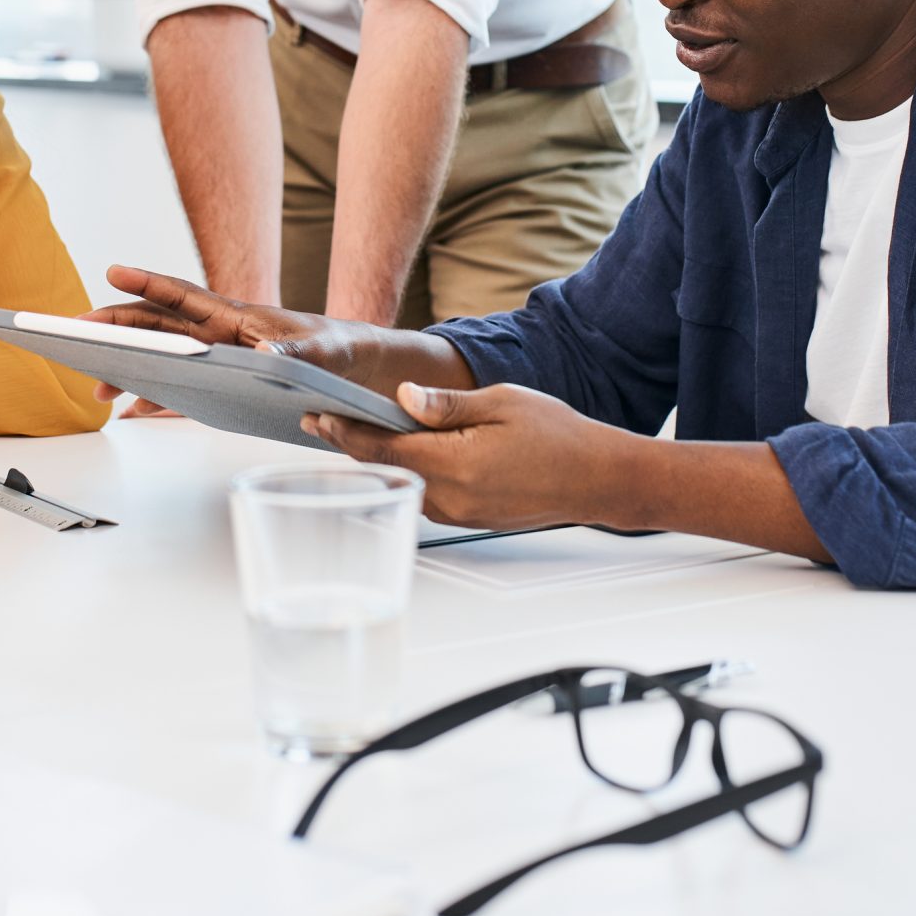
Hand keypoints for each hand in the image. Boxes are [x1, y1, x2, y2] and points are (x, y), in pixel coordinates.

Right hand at [89, 264, 393, 392]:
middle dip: (117, 327)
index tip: (113, 270)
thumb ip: (294, 354)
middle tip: (79, 331)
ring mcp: (218, 359)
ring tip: (98, 386)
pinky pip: (180, 391)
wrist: (355, 367)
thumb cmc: (336, 348)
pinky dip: (154, 400)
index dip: (148, 281)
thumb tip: (264, 357)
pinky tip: (132, 411)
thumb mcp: (321, 352)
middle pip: (158, 325)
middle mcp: (220, 334)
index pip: (184, 295)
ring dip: (129, 367)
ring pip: (162, 357)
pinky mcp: (224, 385)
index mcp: (237, 316)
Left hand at [306, 383, 636, 530]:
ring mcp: (461, 513)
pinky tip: (409, 452)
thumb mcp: (501, 402)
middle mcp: (452, 497)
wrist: (598, 478)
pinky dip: (411, 472)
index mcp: (455, 464)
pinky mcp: (471, 519)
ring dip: (383, 460)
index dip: (345, 432)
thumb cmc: (559, 436)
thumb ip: (447, 404)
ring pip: (406, 484)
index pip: (383, 448)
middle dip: (354, 444)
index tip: (317, 416)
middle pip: (387, 469)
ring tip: (359, 431)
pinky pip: (428, 495)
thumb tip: (403, 397)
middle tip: (323, 420)